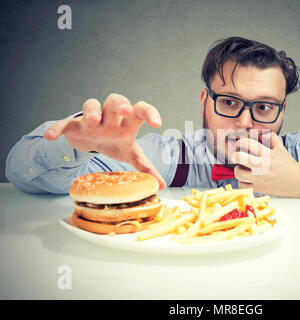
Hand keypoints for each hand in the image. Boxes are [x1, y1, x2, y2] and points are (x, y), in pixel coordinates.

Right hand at [43, 93, 166, 189]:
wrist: (92, 140)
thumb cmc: (115, 142)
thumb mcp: (131, 153)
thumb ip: (146, 167)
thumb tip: (162, 185)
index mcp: (127, 122)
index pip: (140, 110)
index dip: (149, 113)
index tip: (157, 123)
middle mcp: (111, 116)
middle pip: (115, 100)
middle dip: (120, 104)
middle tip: (125, 111)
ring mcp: (91, 119)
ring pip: (91, 105)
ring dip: (91, 111)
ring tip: (93, 121)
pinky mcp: (74, 125)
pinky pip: (64, 123)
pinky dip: (57, 128)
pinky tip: (51, 136)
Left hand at [232, 132, 299, 197]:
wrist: (297, 182)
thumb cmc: (287, 164)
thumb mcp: (280, 147)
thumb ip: (270, 137)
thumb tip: (260, 133)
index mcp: (266, 154)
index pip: (246, 143)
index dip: (239, 143)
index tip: (239, 145)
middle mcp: (261, 165)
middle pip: (239, 157)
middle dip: (236, 155)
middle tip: (238, 157)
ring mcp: (259, 178)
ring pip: (238, 173)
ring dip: (238, 170)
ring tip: (244, 169)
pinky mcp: (259, 188)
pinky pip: (242, 185)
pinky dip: (242, 181)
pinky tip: (248, 179)